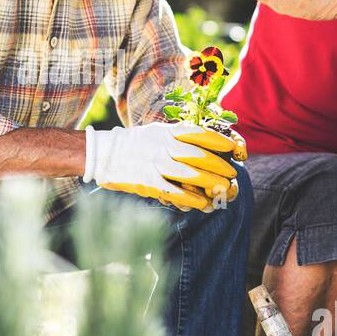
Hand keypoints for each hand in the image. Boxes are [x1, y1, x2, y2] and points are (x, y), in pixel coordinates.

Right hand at [83, 122, 239, 210]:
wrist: (103, 154)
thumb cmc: (133, 143)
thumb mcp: (156, 131)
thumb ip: (177, 136)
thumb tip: (203, 143)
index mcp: (167, 132)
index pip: (199, 133)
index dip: (219, 141)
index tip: (232, 147)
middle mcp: (164, 146)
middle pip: (199, 156)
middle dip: (219, 166)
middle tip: (232, 173)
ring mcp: (156, 165)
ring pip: (191, 175)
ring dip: (211, 183)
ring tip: (224, 189)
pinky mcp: (148, 183)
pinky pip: (174, 192)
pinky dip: (191, 199)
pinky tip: (203, 203)